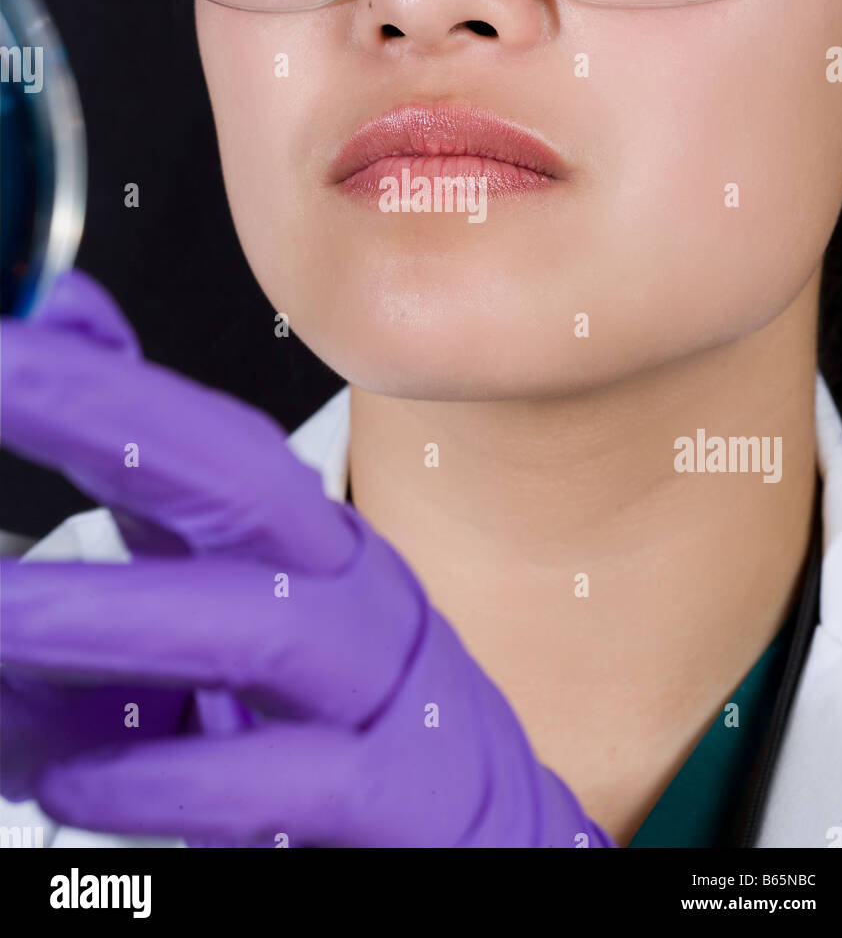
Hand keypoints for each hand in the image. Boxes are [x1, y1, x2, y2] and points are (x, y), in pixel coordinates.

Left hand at [1, 270, 615, 847]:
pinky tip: (76, 782)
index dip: (101, 382)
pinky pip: (288, 781)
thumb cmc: (334, 710)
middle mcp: (348, 587)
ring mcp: (383, 686)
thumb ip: (142, 488)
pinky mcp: (401, 797)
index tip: (6, 343)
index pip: (204, 435)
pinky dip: (172, 777)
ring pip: (263, 625)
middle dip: (112, 422)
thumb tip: (63, 326)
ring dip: (109, 617)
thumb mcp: (233, 594)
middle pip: (249, 483)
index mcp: (303, 537)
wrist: (480, 830)